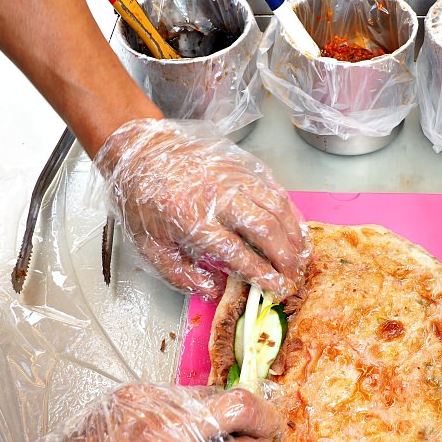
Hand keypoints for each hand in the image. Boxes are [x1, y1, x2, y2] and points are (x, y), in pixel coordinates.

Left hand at [95, 119, 310, 299]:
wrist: (140, 150)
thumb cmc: (144, 200)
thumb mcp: (149, 245)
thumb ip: (180, 274)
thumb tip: (213, 291)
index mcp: (191, 219)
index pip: (236, 251)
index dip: (260, 272)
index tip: (276, 287)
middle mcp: (217, 195)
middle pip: (263, 228)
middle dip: (284, 256)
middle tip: (293, 276)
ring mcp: (233, 176)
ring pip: (276, 206)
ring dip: (293, 234)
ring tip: (301, 256)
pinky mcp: (242, 164)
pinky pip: (274, 187)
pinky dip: (290, 210)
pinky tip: (295, 227)